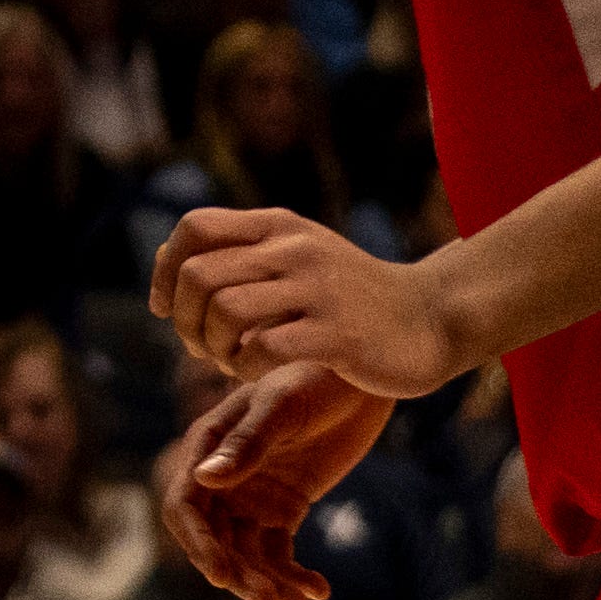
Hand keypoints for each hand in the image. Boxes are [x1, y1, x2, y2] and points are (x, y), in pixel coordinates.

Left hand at [159, 205, 466, 403]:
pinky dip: (246, 367)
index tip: (169, 307)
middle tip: (202, 347)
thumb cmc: (353, 295)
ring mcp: (318, 289)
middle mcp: (295, 249)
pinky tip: (260, 373)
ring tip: (231, 360)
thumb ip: (240, 254)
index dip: (166, 270)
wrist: (434, 317)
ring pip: (224, 311)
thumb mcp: (298, 256)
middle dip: (184, 320)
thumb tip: (166, 266)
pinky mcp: (338, 334)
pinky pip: (263, 348)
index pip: (194, 228)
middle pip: (198, 274)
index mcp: (279, 227)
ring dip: (213, 347)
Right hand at [165, 361, 399, 599]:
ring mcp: (252, 495)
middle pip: (216, 540)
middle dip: (238, 574)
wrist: (360, 379)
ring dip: (267, 583)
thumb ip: (246, 444)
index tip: (223, 576)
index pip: (185, 506)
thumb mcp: (280, 409)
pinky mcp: (284, 508)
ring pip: (246, 554)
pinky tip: (318, 590)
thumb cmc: (312, 377)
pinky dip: (294, 575)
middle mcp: (222, 477)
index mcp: (207, 447)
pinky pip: (279, 552)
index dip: (199, 544)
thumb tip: (204, 478)